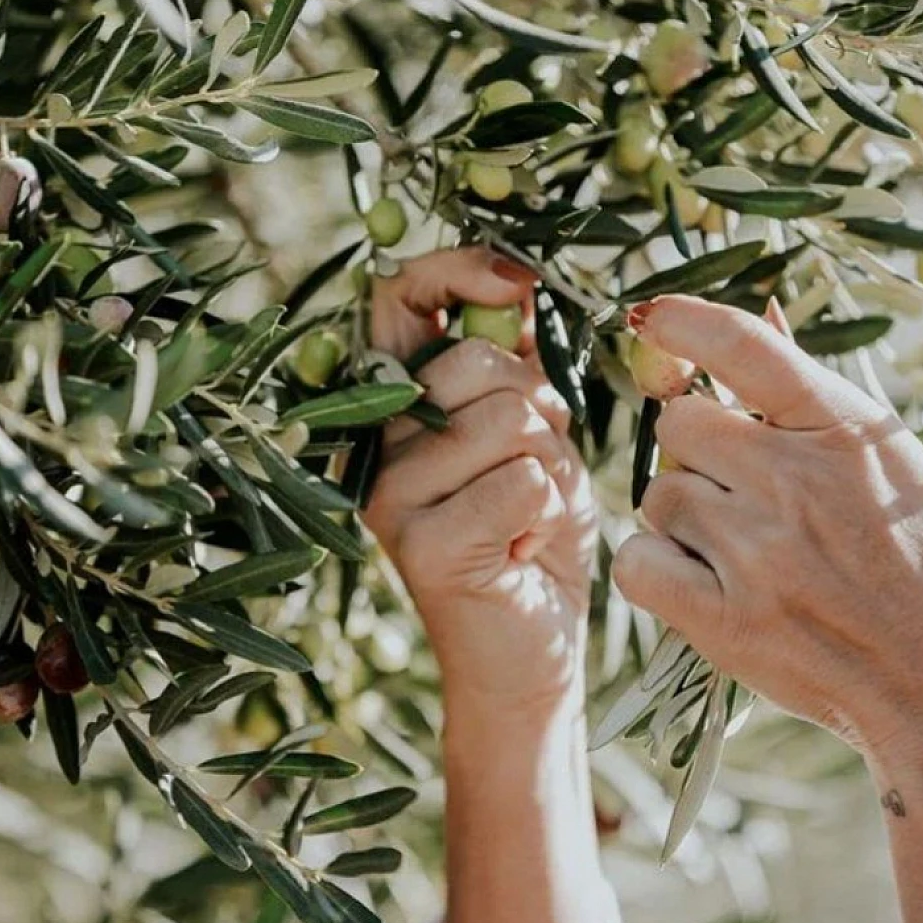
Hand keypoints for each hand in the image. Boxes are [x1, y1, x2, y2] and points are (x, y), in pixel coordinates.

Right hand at [363, 248, 597, 711]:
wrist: (530, 650)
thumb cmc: (531, 534)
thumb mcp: (532, 434)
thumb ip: (518, 364)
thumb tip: (522, 283)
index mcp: (389, 406)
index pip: (399, 301)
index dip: (460, 272)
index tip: (521, 280)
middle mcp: (372, 446)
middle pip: (475, 363)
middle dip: (537, 405)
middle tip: (531, 469)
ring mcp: (389, 498)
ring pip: (510, 420)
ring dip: (551, 466)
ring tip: (526, 515)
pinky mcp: (425, 548)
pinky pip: (525, 482)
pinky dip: (550, 513)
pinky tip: (525, 551)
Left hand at [612, 294, 922, 922]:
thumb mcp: (898, 466)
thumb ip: (817, 400)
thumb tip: (758, 319)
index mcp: (849, 431)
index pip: (744, 347)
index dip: (684, 322)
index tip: (650, 319)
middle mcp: (798, 480)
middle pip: (680, 425)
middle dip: (698, 452)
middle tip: (740, 493)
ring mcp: (759, 551)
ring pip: (659, 495)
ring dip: (684, 517)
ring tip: (744, 554)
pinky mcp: (725, 619)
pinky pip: (639, 562)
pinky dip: (657, 571)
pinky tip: (702, 587)